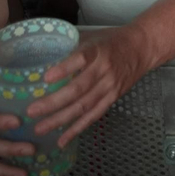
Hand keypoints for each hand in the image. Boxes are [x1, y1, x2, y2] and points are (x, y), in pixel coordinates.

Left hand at [26, 27, 148, 145]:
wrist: (142, 48)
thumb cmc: (112, 40)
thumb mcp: (92, 36)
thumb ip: (70, 45)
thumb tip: (41, 53)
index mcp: (97, 50)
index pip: (81, 58)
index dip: (64, 68)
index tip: (46, 77)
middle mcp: (104, 69)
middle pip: (78, 88)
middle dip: (54, 102)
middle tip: (32, 111)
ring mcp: (109, 86)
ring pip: (83, 106)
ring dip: (61, 119)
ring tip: (40, 128)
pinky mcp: (112, 98)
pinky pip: (93, 116)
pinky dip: (78, 128)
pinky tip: (62, 139)